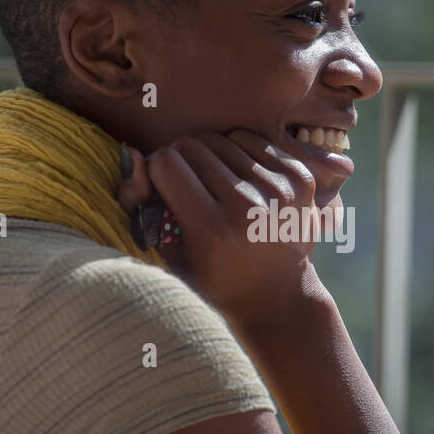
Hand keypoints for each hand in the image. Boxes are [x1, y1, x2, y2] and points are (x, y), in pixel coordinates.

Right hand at [116, 130, 333, 329]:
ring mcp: (280, 190)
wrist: (277, 294)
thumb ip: (138, 205)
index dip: (158, 172)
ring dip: (212, 156)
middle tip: (188, 185)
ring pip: (223, 139)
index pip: (167, 163)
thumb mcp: (167, 254)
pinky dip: (240, 154)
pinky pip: (252, 141)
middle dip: (182, 161)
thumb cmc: (211, 277)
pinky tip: (241, 180)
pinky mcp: (300, 178)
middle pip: (194, 146)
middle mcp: (249, 207)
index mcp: (213, 230)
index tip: (163, 188)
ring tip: (215, 185)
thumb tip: (133, 154)